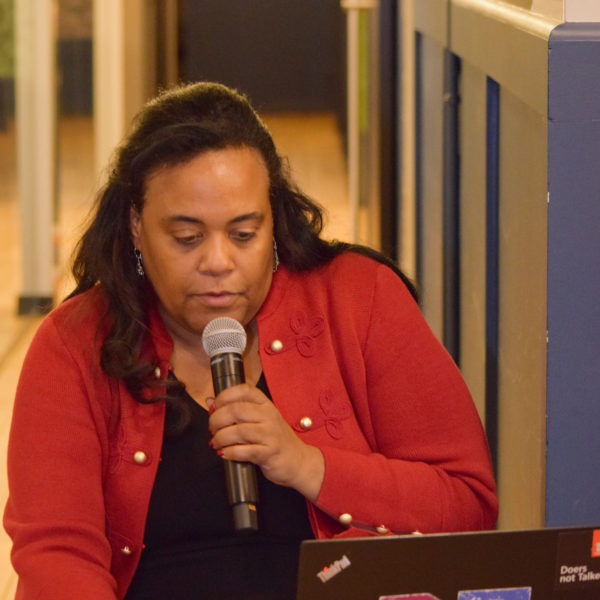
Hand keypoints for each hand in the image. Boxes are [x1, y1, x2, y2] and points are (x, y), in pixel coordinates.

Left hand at [207, 384, 323, 501]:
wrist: (298, 460)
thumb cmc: (276, 439)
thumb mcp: (260, 419)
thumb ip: (237, 409)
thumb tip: (210, 400)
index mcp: (266, 404)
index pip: (243, 390)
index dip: (224, 396)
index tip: (214, 406)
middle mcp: (269, 416)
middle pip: (236, 410)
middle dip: (217, 420)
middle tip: (212, 428)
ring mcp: (270, 434)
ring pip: (238, 431)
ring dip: (220, 438)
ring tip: (216, 442)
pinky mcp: (269, 453)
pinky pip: (244, 451)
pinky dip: (229, 452)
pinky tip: (225, 453)